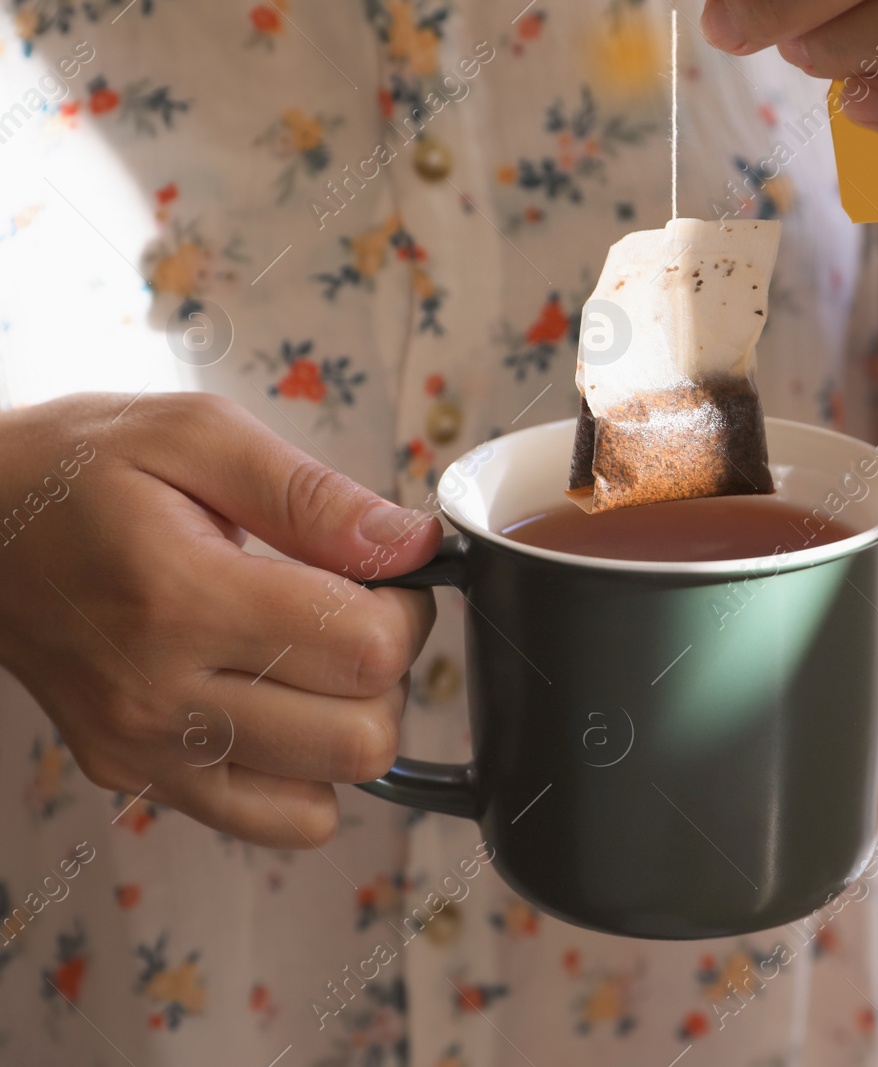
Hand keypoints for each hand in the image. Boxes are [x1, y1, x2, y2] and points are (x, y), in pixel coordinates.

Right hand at [0, 392, 440, 847]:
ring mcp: (144, 750)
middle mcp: (158, 695)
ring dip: (351, 727)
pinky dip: (306, 777)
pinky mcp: (136, 778)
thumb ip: (315, 495)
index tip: (384, 575)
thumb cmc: (80, 469)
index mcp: (181, 598)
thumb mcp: (196, 436)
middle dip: (387, 674)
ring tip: (314, 661)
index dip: (405, 610)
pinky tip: (283, 707)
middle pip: (359, 739)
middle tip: (355, 616)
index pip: (365, 649)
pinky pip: (273, 823)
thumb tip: (413, 545)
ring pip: (325, 795)